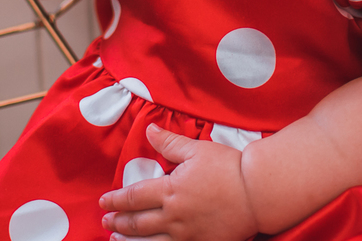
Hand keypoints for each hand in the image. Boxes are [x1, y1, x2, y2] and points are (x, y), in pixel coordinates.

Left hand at [100, 124, 258, 240]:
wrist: (257, 192)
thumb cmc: (229, 168)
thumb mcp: (197, 149)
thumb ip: (170, 142)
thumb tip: (149, 131)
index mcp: (171, 190)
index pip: (134, 197)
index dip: (116, 199)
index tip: (104, 201)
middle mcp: (174, 215)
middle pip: (137, 223)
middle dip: (118, 223)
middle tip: (105, 222)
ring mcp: (187, 234)